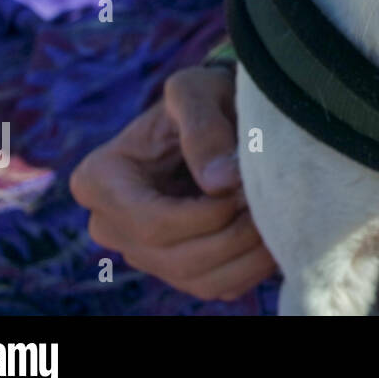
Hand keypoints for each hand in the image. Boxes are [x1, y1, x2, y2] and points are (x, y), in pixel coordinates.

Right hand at [69, 65, 275, 300]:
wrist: (219, 114)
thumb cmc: (202, 96)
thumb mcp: (198, 91)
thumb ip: (203, 127)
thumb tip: (220, 183)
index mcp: (98, 180)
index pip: (152, 222)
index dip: (206, 215)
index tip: (246, 186)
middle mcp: (110, 225)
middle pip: (176, 258)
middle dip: (234, 235)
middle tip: (273, 202)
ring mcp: (144, 253)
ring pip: (200, 280)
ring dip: (249, 255)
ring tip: (280, 217)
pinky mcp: (179, 268)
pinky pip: (218, 287)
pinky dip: (253, 267)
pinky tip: (275, 233)